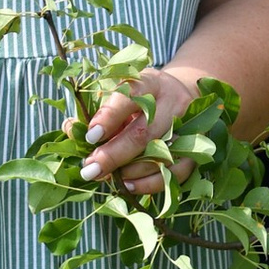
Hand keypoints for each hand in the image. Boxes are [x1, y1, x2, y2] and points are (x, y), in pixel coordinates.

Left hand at [79, 64, 195, 195]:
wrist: (183, 96)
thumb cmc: (141, 100)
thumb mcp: (121, 95)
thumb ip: (96, 111)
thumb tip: (71, 129)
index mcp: (151, 82)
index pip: (130, 95)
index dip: (109, 117)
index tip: (90, 136)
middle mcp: (173, 102)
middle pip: (143, 132)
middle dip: (113, 155)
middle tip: (90, 169)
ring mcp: (189, 126)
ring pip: (160, 155)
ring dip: (129, 172)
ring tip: (107, 178)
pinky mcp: (197, 149)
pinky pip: (175, 172)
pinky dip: (151, 183)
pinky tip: (129, 186)